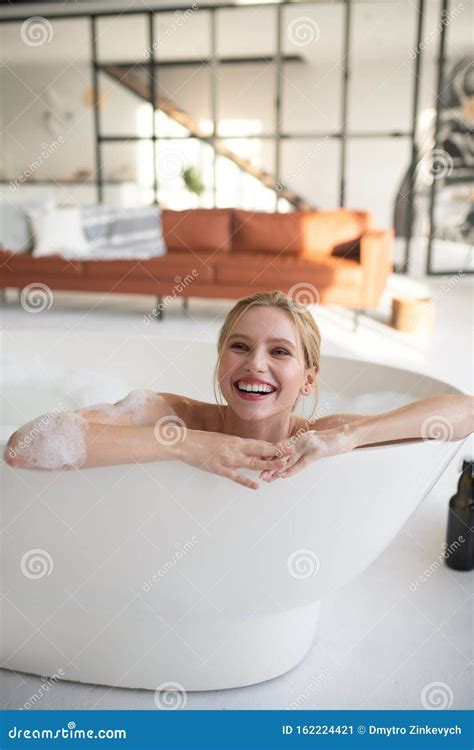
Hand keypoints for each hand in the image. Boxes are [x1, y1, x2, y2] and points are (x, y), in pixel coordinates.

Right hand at [179, 430, 294, 489]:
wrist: (186, 443)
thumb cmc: (203, 440)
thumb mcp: (222, 439)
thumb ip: (235, 445)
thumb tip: (245, 448)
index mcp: (236, 440)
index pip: (259, 443)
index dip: (274, 445)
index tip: (286, 445)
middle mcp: (235, 448)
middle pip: (260, 450)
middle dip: (276, 452)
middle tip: (291, 452)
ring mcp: (228, 459)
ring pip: (252, 463)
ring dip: (267, 466)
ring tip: (280, 468)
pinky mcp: (220, 469)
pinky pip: (236, 477)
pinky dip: (246, 482)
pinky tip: (256, 487)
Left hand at [258, 426, 355, 481]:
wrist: (345, 435)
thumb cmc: (330, 442)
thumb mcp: (313, 447)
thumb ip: (303, 452)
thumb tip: (292, 461)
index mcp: (298, 439)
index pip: (280, 449)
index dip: (269, 458)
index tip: (259, 466)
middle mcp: (300, 440)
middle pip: (282, 454)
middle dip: (270, 465)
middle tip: (260, 475)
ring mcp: (308, 444)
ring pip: (289, 459)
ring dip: (278, 470)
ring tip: (269, 478)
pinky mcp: (317, 451)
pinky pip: (303, 462)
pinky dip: (293, 469)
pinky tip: (284, 476)